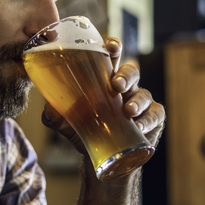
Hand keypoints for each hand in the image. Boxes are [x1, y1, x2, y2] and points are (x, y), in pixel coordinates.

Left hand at [41, 37, 165, 150]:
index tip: (110, 47)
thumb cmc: (86, 129)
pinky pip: (155, 115)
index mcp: (104, 79)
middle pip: (131, 71)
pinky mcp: (152, 119)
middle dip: (126, 74)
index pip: (111, 57)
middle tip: (116, 84)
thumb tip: (49, 109)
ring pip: (144, 94)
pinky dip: (148, 119)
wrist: (100, 157)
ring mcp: (140, 102)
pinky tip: (139, 126)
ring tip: (128, 110)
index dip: (113, 48)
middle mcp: (124, 87)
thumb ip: (55, 115)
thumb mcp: (67, 122)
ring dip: (137, 100)